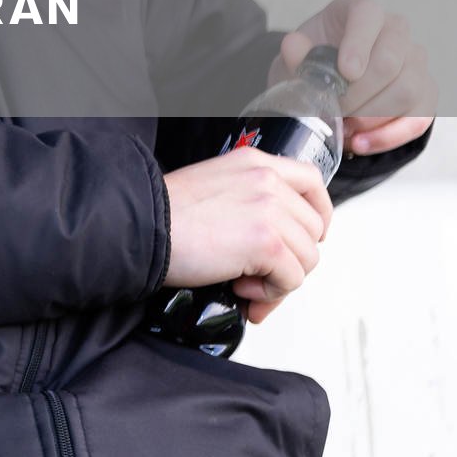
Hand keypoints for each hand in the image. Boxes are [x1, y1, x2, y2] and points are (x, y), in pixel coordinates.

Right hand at [164, 146, 333, 323]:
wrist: (140, 226)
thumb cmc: (165, 213)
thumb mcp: (215, 187)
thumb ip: (249, 199)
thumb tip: (275, 242)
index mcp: (254, 162)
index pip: (312, 182)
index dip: (317, 215)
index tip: (303, 235)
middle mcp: (267, 180)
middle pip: (313, 230)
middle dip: (291, 260)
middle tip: (260, 277)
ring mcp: (270, 210)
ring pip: (307, 258)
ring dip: (279, 279)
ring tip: (243, 282)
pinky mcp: (267, 242)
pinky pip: (291, 279)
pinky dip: (268, 293)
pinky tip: (239, 287)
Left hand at [276, 0, 436, 155]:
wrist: (326, 85)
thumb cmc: (312, 62)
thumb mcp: (295, 55)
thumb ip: (294, 51)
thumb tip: (294, 46)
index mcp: (360, 11)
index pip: (368, 16)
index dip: (358, 44)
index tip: (345, 72)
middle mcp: (394, 31)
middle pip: (390, 61)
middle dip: (358, 93)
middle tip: (333, 110)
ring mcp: (415, 62)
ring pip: (407, 91)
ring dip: (371, 117)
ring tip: (342, 127)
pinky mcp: (425, 94)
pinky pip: (417, 119)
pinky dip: (387, 137)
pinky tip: (359, 143)